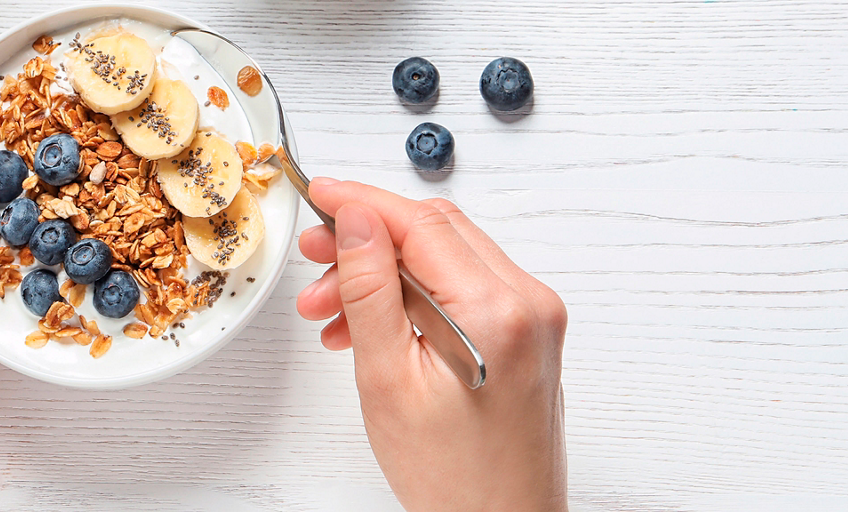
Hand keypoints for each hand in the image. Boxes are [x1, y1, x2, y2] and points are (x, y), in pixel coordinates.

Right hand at [296, 178, 567, 511]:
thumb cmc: (453, 478)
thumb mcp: (388, 380)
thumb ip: (371, 291)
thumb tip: (357, 222)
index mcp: (498, 313)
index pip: (421, 225)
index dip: (362, 203)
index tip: (319, 194)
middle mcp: (529, 304)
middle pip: (436, 234)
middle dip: (367, 240)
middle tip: (313, 259)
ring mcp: (534, 318)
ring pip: (446, 260)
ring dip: (384, 274)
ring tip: (328, 311)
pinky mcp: (527, 334)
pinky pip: (463, 290)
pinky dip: (413, 297)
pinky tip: (369, 326)